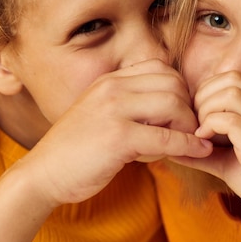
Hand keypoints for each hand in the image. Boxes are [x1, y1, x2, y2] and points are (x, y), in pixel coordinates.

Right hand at [20, 59, 212, 205]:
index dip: (180, 89)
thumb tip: (173, 110)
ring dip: (189, 126)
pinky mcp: (118, 138)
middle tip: (189, 129)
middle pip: (173, 83)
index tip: (183, 112)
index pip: (161, 68)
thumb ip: (131, 105)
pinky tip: (197, 152)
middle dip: (189, 106)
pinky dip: (188, 145)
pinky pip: (167, 137)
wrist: (42, 174)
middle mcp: (112, 88)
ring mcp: (114, 110)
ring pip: (174, 105)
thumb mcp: (102, 114)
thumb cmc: (77, 150)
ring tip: (186, 142)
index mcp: (110, 80)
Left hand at [171, 71, 240, 238]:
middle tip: (194, 122)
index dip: (208, 90)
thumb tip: (171, 147)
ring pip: (230, 95)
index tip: (197, 114)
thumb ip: (203, 151)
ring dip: (206, 110)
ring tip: (199, 133)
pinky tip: (204, 143)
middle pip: (231, 80)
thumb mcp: (228, 163)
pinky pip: (230, 121)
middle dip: (204, 96)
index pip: (234, 78)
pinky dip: (209, 127)